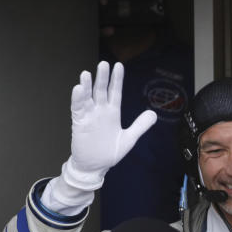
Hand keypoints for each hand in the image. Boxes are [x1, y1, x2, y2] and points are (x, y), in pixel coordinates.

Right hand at [62, 61, 157, 190]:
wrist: (95, 166)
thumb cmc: (110, 152)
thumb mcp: (129, 138)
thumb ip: (140, 126)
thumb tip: (153, 114)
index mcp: (112, 113)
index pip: (115, 92)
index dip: (117, 80)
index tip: (118, 66)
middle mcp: (100, 111)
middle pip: (101, 91)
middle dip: (103, 78)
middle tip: (104, 64)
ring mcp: (89, 116)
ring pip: (87, 98)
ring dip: (87, 86)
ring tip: (86, 74)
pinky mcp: (80, 123)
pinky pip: (78, 109)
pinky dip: (77, 99)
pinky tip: (78, 89)